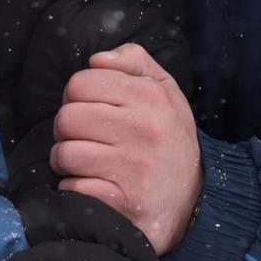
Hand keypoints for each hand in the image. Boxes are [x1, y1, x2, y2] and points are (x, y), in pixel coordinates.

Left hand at [51, 45, 201, 255]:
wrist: (195, 200)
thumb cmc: (169, 140)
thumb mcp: (165, 92)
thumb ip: (135, 62)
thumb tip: (97, 59)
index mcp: (151, 96)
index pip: (80, 83)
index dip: (76, 98)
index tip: (89, 111)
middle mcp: (144, 128)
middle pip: (66, 117)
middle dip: (67, 131)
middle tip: (84, 139)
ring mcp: (133, 166)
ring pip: (64, 153)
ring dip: (66, 162)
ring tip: (85, 163)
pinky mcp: (123, 200)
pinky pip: (72, 186)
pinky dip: (74, 189)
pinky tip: (93, 186)